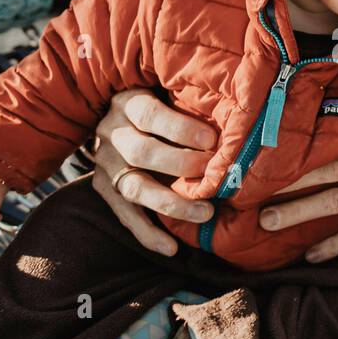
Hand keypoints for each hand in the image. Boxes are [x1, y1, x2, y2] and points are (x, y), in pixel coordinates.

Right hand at [91, 88, 218, 255]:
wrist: (116, 113)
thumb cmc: (160, 100)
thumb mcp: (166, 90)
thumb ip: (188, 100)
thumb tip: (234, 116)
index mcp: (127, 102)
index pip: (150, 114)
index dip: (181, 128)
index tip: (212, 140)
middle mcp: (111, 132)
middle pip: (142, 152)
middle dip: (181, 165)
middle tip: (214, 174)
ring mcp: (105, 163)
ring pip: (135, 188)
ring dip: (171, 203)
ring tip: (206, 213)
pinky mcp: (103, 188)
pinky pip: (125, 215)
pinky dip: (148, 234)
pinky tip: (171, 248)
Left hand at [256, 134, 337, 261]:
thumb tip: (329, 109)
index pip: (332, 139)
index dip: (300, 144)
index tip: (266, 150)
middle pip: (325, 170)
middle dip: (288, 181)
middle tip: (253, 191)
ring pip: (334, 200)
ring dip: (299, 211)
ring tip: (267, 221)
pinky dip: (333, 245)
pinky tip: (310, 256)